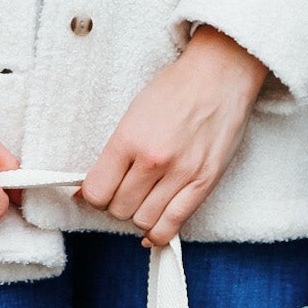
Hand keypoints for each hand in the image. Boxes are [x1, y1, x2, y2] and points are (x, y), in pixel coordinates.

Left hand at [79, 27, 268, 246]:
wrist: (220, 74)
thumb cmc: (176, 90)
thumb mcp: (134, 114)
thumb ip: (113, 154)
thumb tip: (87, 192)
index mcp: (129, 138)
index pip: (97, 192)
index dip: (94, 196)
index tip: (100, 191)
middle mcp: (153, 160)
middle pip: (119, 209)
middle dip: (117, 205)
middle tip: (125, 192)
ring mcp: (181, 173)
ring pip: (144, 221)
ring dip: (138, 216)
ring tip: (144, 201)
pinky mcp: (204, 183)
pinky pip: (173, 225)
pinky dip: (159, 233)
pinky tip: (153, 228)